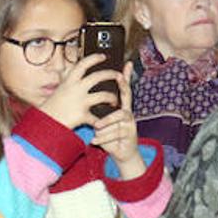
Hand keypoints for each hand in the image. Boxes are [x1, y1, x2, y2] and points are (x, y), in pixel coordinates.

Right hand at [37, 53, 118, 130]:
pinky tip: (107, 120)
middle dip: (111, 74)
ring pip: (104, 95)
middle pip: (99, 76)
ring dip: (113, 98)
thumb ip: (65, 79)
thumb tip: (65, 69)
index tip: (103, 56)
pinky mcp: (83, 115)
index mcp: (70, 81)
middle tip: (119, 75)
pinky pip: (98, 117)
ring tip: (114, 100)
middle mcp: (76, 89)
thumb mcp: (58, 89)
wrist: (46, 123)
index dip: (94, 58)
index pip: (83, 64)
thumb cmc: (51, 106)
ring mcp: (81, 102)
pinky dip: (103, 120)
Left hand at [90, 63, 143, 177]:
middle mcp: (128, 111)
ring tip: (96, 127)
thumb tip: (86, 96)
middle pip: (127, 96)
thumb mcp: (101, 121)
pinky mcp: (130, 134)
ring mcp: (130, 122)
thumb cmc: (108, 134)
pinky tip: (95, 140)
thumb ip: (97, 110)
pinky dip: (103, 137)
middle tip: (116, 81)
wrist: (121, 153)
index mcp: (121, 106)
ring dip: (105, 123)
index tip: (126, 64)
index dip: (126, 76)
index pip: (123, 89)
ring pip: (117, 117)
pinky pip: (115, 133)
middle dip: (123, 88)